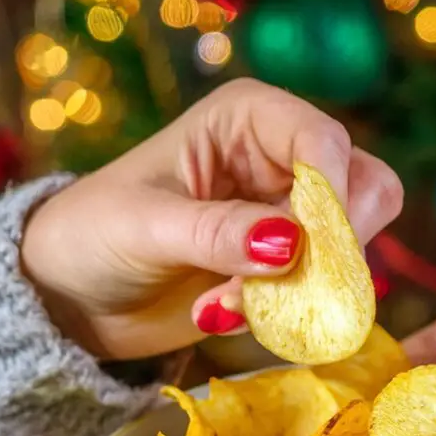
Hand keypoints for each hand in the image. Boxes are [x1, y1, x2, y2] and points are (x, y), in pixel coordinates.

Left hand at [21, 78, 403, 360]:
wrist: (73, 296)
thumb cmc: (91, 235)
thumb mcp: (145, 227)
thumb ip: (216, 232)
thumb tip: (289, 244)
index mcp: (247, 119)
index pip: (324, 142)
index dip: (329, 195)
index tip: (301, 251)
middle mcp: (281, 159)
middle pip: (362, 192)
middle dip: (322, 250)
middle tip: (257, 288)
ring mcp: (291, 214)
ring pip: (352, 245)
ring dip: (304, 288)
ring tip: (228, 308)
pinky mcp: (291, 265)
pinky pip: (327, 287)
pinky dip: (290, 311)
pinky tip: (227, 316)